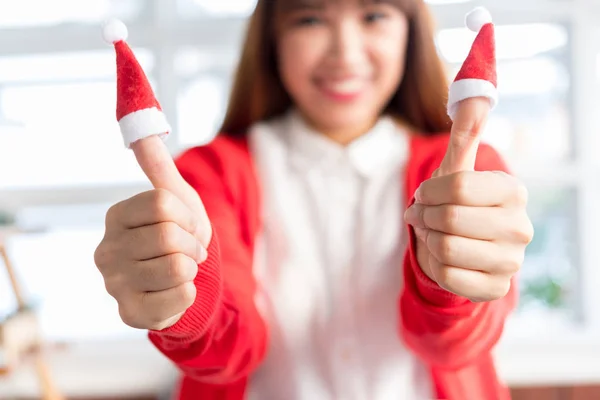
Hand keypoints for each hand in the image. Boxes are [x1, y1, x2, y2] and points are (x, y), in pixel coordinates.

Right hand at [94, 136, 211, 329]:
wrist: (187, 280)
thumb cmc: (181, 236)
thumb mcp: (176, 197)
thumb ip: (157, 164)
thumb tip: (141, 128)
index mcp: (117, 216)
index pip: (162, 204)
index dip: (189, 217)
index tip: (189, 227)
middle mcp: (107, 250)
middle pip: (169, 237)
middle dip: (194, 246)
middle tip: (190, 252)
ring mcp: (114, 284)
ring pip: (177, 268)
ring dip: (193, 269)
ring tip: (183, 270)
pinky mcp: (130, 313)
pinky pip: (180, 297)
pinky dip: (191, 293)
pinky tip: (177, 291)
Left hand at [404, 97, 533, 301]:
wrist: (460, 248)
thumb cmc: (456, 203)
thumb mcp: (457, 169)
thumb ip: (466, 134)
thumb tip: (476, 97)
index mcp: (513, 192)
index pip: (457, 187)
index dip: (428, 192)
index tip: (424, 195)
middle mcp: (522, 228)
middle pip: (449, 218)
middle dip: (424, 217)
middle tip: (423, 217)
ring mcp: (512, 262)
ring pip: (445, 249)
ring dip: (427, 240)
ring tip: (432, 235)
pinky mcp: (495, 289)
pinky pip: (446, 277)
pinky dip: (433, 266)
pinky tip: (442, 259)